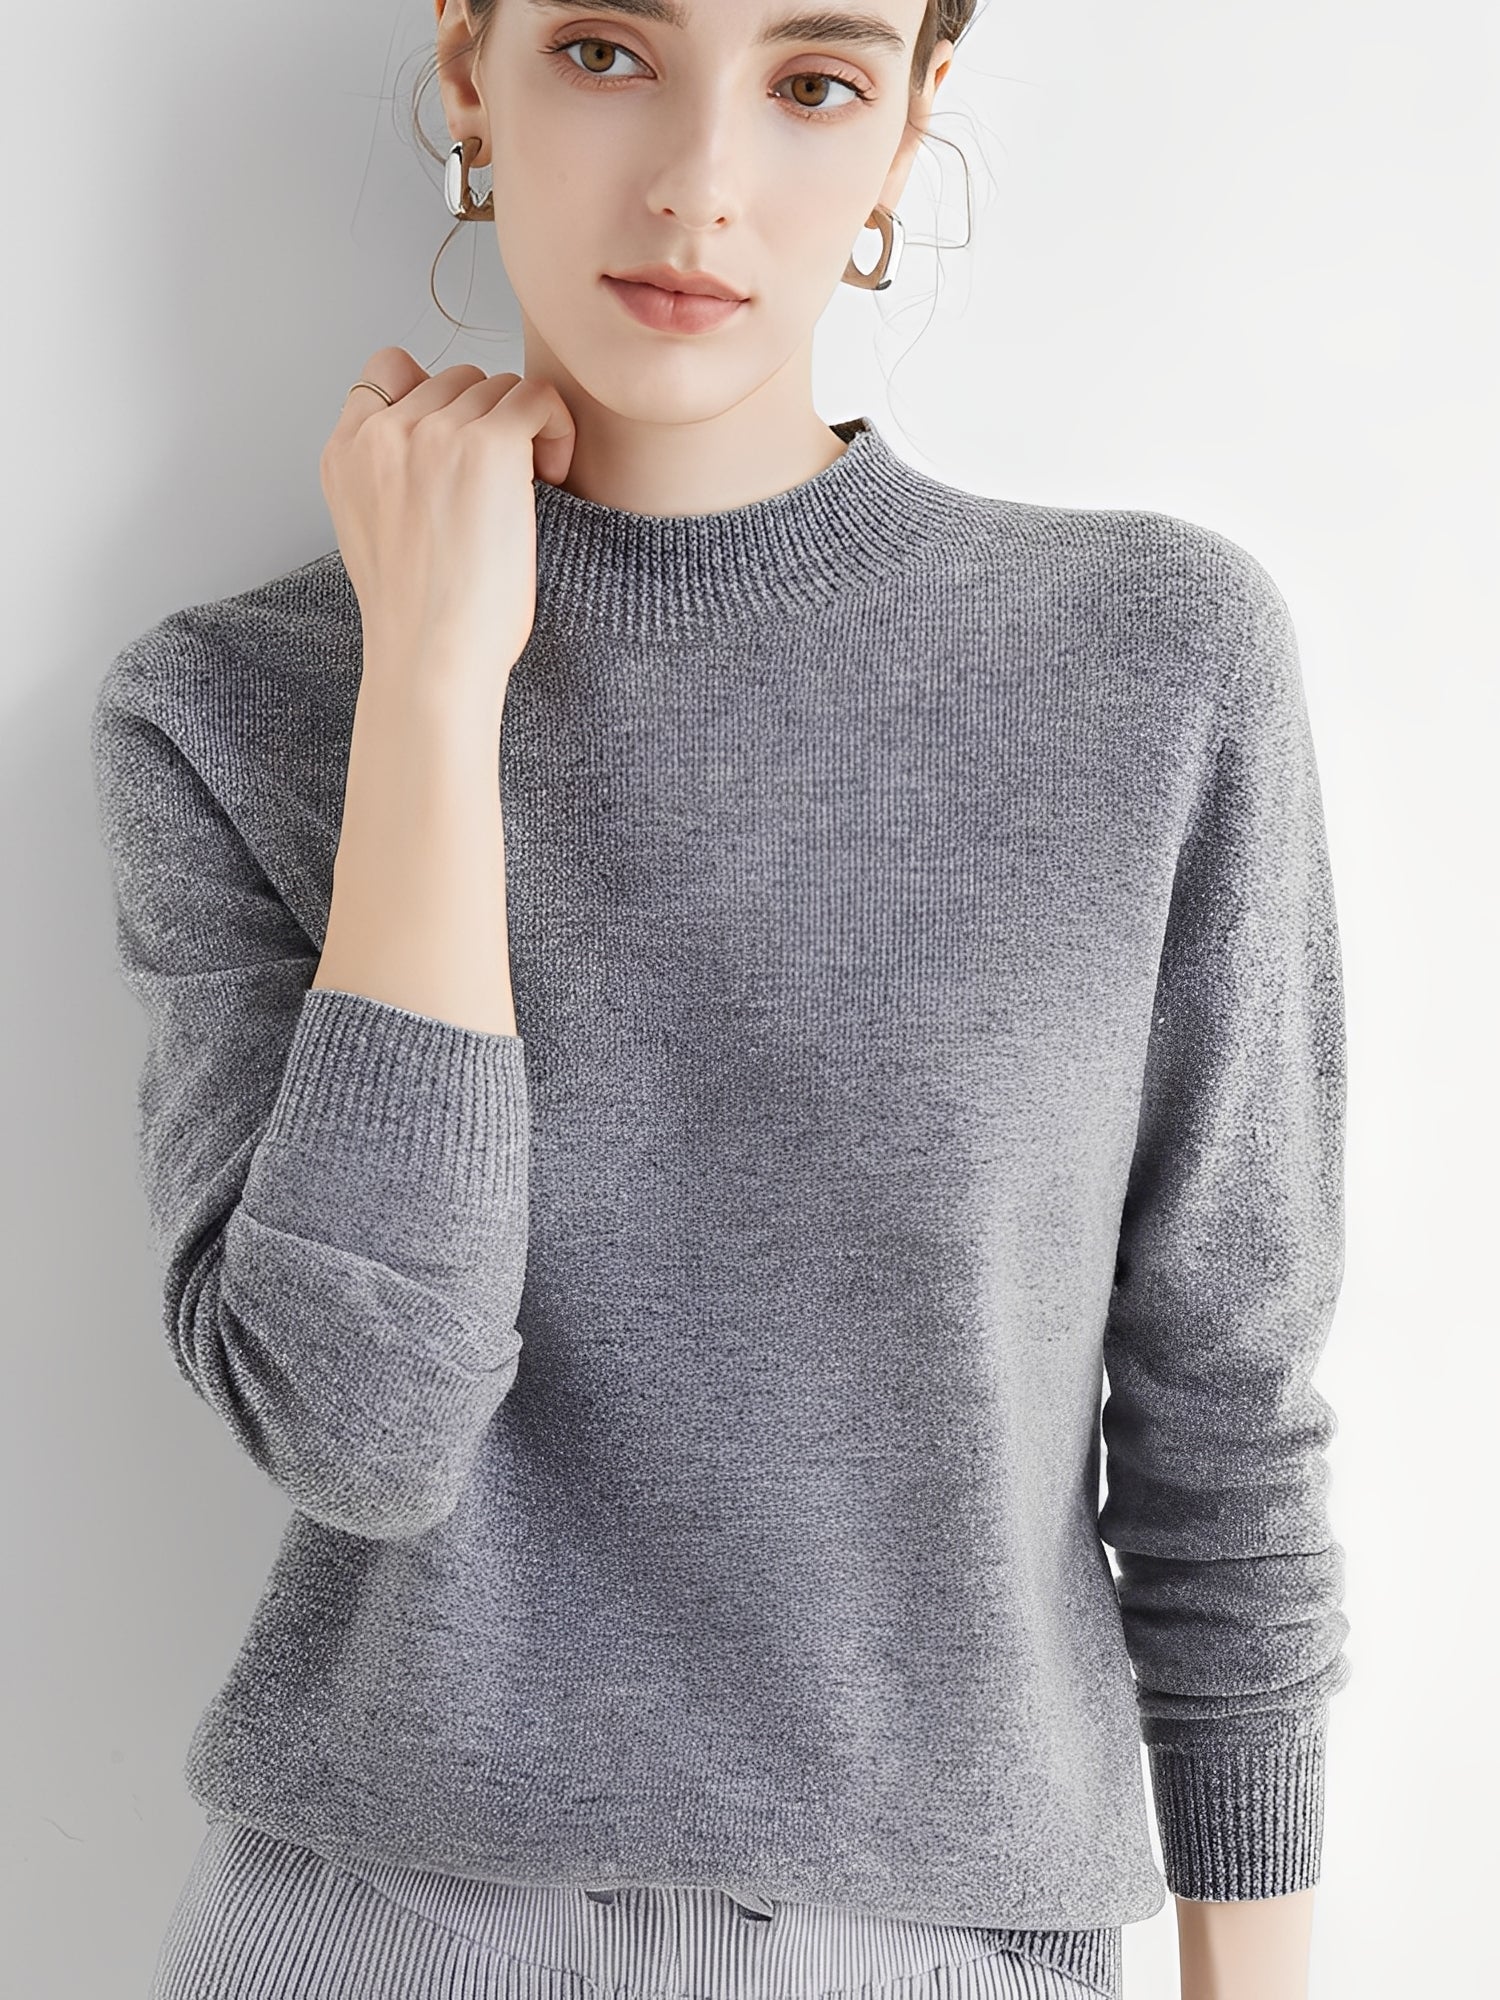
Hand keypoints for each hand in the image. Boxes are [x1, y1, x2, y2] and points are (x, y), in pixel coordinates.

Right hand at [319, 350, 575, 700]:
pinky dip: (555, 426)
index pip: (388, 371)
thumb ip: (389, 473)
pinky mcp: (487, 445)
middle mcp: (381, 433)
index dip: (436, 402)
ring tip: (528, 487)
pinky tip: (553, 474)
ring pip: (496, 387)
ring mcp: (432, 433)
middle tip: (503, 483)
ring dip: (523, 428)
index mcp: (344, 453)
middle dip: (485, 421)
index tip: (459, 459)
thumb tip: (440, 440)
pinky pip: (537, 396)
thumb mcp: (375, 531)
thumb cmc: (420, 618)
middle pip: (453, 379)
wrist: (432, 659)